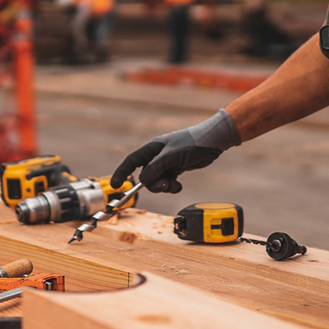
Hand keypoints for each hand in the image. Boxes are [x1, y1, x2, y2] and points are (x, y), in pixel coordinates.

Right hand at [110, 109, 240, 192]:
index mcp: (153, 148)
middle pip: (145, 175)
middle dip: (153, 184)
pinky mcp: (176, 168)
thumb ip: (156, 168)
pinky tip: (179, 185)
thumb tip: (142, 180)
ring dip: (163, 186)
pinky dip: (171, 186)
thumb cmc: (192, 143)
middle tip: (165, 185)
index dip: (122, 172)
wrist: (213, 141)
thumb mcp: (172, 156)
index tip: (115, 186)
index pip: (132, 161)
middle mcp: (157, 155)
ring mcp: (166, 162)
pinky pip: (166, 181)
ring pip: (156, 180)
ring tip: (175, 185)